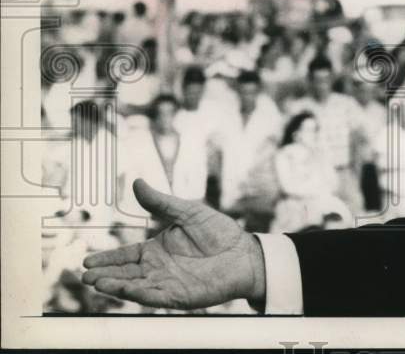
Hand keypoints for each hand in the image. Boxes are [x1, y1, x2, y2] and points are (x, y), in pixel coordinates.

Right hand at [82, 179, 265, 309]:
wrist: (244, 252)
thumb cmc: (219, 232)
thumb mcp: (187, 211)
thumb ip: (160, 202)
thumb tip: (137, 182)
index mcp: (157, 251)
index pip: (125, 256)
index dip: (107, 259)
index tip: (87, 261)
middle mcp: (158, 269)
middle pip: (125, 273)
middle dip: (104, 275)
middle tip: (85, 275)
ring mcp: (167, 284)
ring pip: (135, 287)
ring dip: (116, 286)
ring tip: (96, 283)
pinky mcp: (179, 296)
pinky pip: (154, 296)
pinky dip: (138, 293)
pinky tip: (124, 289)